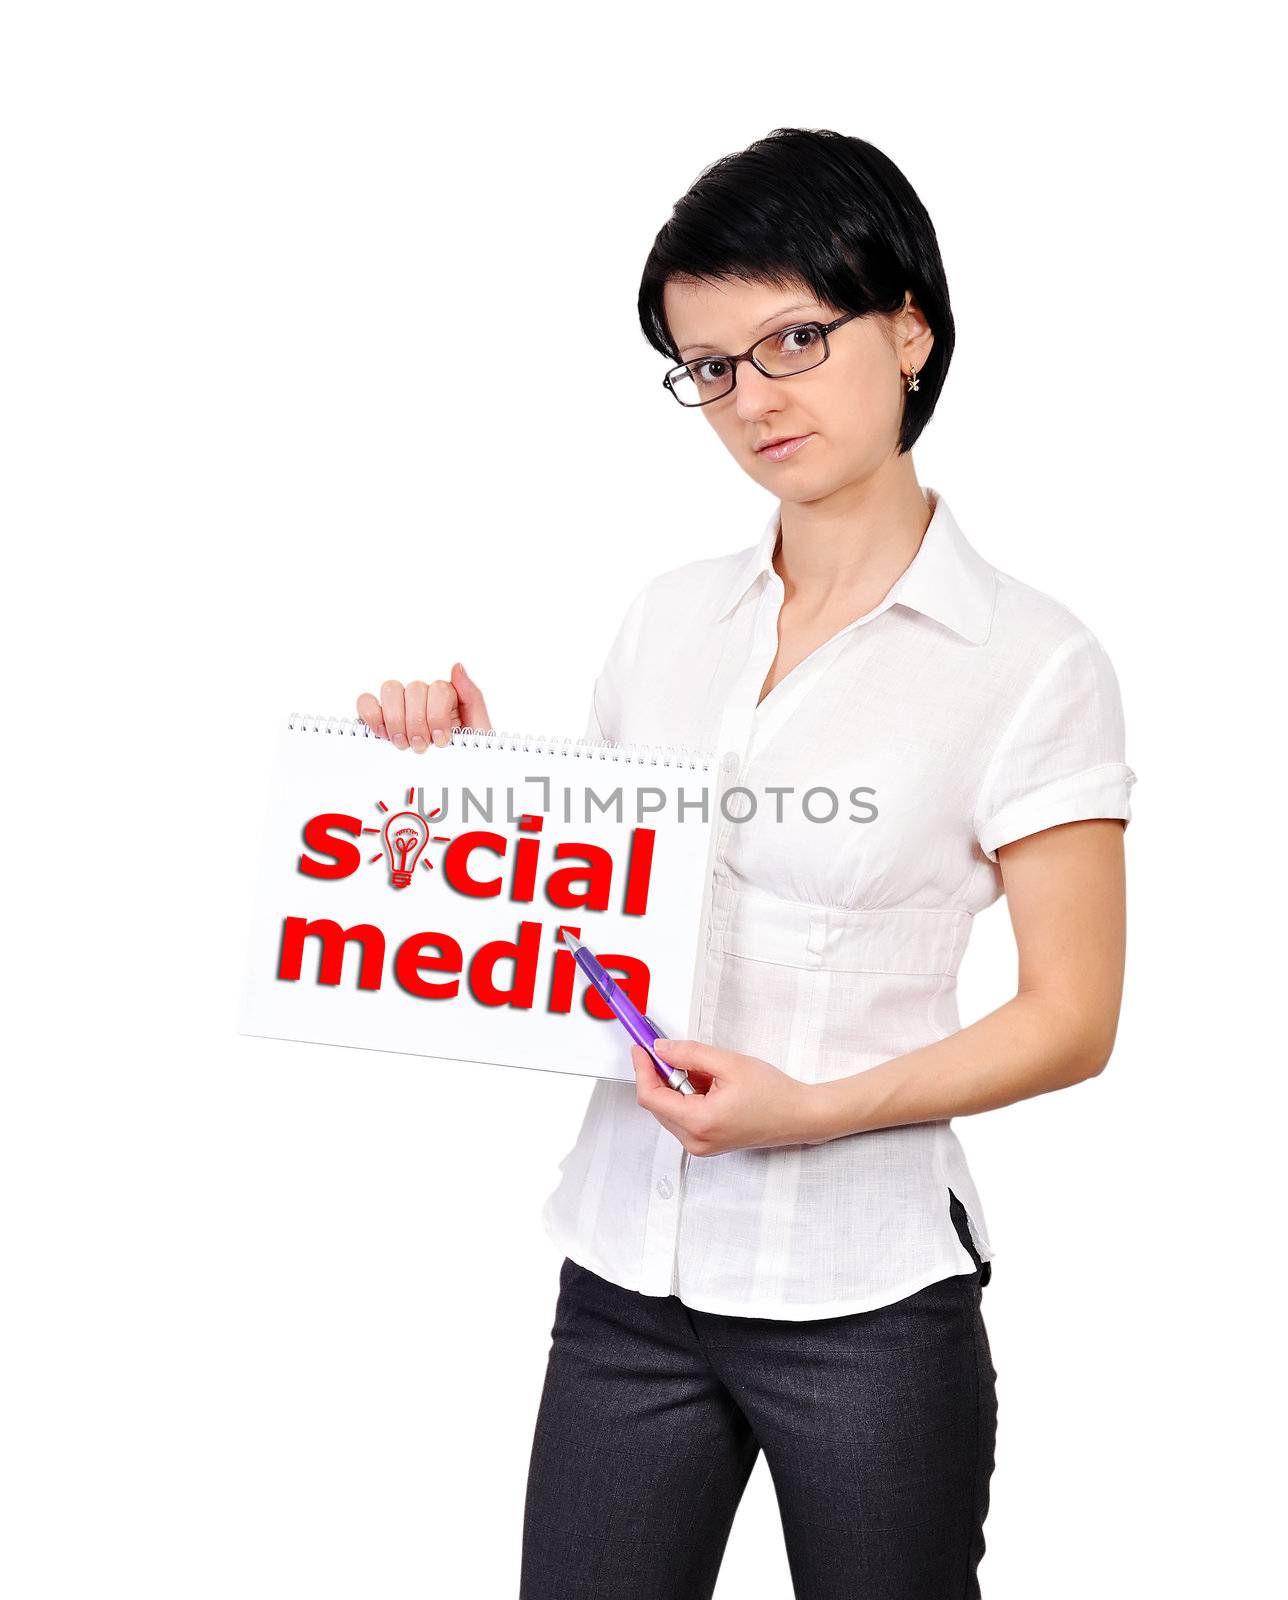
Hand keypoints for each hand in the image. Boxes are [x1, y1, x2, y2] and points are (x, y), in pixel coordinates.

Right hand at [356, 665, 492, 751]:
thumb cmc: (464, 757)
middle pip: (414, 689)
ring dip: (396, 720)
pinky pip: (367, 702)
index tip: (440, 740)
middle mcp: (423, 699)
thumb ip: (472, 696)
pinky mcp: (378, 719)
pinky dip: (372, 715)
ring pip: (391, 690)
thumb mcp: (479, 730)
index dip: (437, 715)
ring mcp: (399, 707)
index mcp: (447, 697)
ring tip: (404, 743)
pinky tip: (384, 734)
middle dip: (417, 722)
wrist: (450, 783)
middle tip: (421, 746)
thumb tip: (457, 667)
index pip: (438, 688)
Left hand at [629, 1038, 820, 1155]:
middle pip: (657, 1104)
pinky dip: (687, 1096)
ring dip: (677, 1085)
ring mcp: (700, 1145)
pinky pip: (683, 1116)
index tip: (640, 1048)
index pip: (651, 1097)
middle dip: (661, 1074)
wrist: (799, 1116)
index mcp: (699, 1122)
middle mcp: (696, 1140)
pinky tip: (709, 1085)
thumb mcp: (729, 1063)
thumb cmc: (774, 1094)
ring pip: (669, 1109)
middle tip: (672, 1050)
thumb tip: (660, 1049)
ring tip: (706, 1072)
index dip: (642, 1069)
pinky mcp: (706, 1143)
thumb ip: (689, 1054)